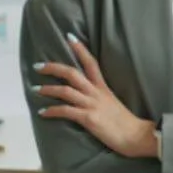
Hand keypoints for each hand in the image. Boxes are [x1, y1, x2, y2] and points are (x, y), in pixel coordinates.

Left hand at [34, 33, 157, 158]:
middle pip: (72, 73)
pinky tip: (43, 112)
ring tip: (35, 89)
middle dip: (53, 68)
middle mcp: (96, 93)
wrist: (136, 135)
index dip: (80, 49)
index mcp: (103, 88)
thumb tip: (89, 98)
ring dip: (48, 89)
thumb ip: (101, 98)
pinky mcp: (88, 118)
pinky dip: (52, 111)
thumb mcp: (113, 103)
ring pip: (65, 91)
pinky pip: (65, 111)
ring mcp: (92, 105)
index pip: (91, 62)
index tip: (69, 37)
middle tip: (38, 66)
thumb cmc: (126, 123)